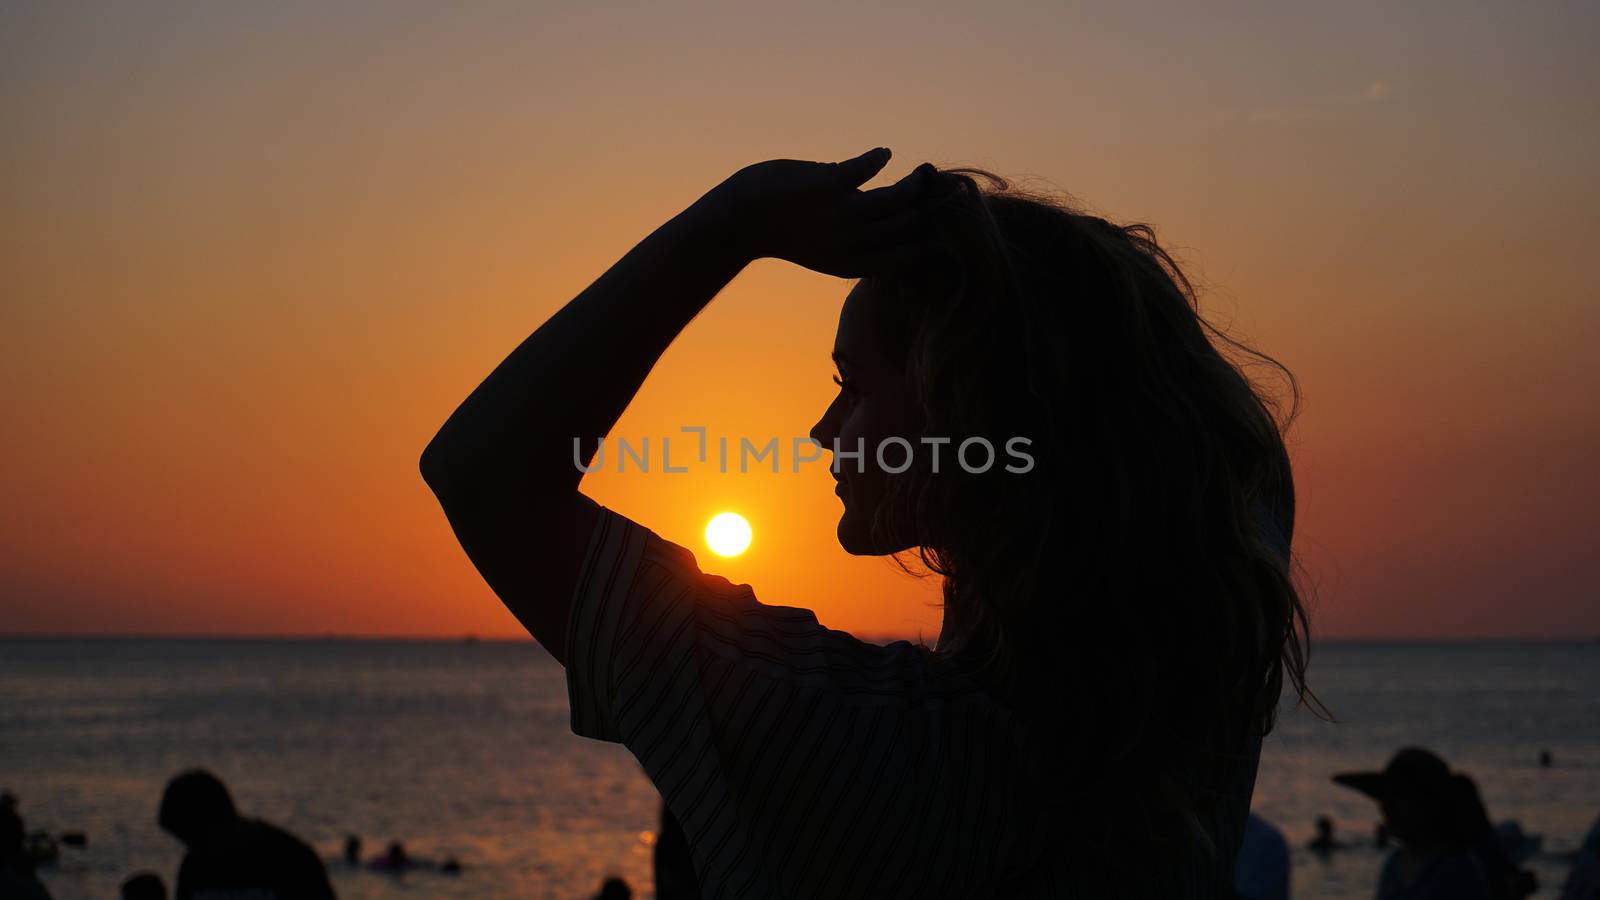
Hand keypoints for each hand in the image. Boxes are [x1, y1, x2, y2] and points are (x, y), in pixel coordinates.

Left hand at [703, 148, 948, 277]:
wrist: (739, 220)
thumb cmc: (780, 233)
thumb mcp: (820, 248)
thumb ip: (851, 238)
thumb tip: (881, 210)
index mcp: (848, 264)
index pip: (901, 259)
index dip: (923, 243)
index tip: (933, 227)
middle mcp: (850, 243)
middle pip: (905, 227)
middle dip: (924, 210)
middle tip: (932, 193)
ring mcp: (841, 213)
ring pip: (896, 198)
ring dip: (914, 183)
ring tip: (920, 174)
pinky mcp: (829, 184)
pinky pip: (868, 167)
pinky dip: (879, 158)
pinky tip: (882, 154)